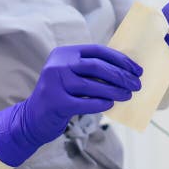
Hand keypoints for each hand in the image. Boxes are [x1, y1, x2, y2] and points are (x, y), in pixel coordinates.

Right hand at [0, 44, 141, 165]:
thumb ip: (91, 70)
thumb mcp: (71, 75)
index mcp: (64, 53)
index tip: (136, 70)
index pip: (98, 51)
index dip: (120, 60)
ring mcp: (55, 83)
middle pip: (97, 67)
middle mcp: (58, 65)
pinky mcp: (56, 103)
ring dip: (115, 91)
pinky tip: (111, 104)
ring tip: (127, 95)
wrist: (32, 117)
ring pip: (93, 85)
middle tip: (136, 84)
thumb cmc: (60, 95)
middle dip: (121, 76)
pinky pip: (85, 103)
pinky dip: (101, 103)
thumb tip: (126, 72)